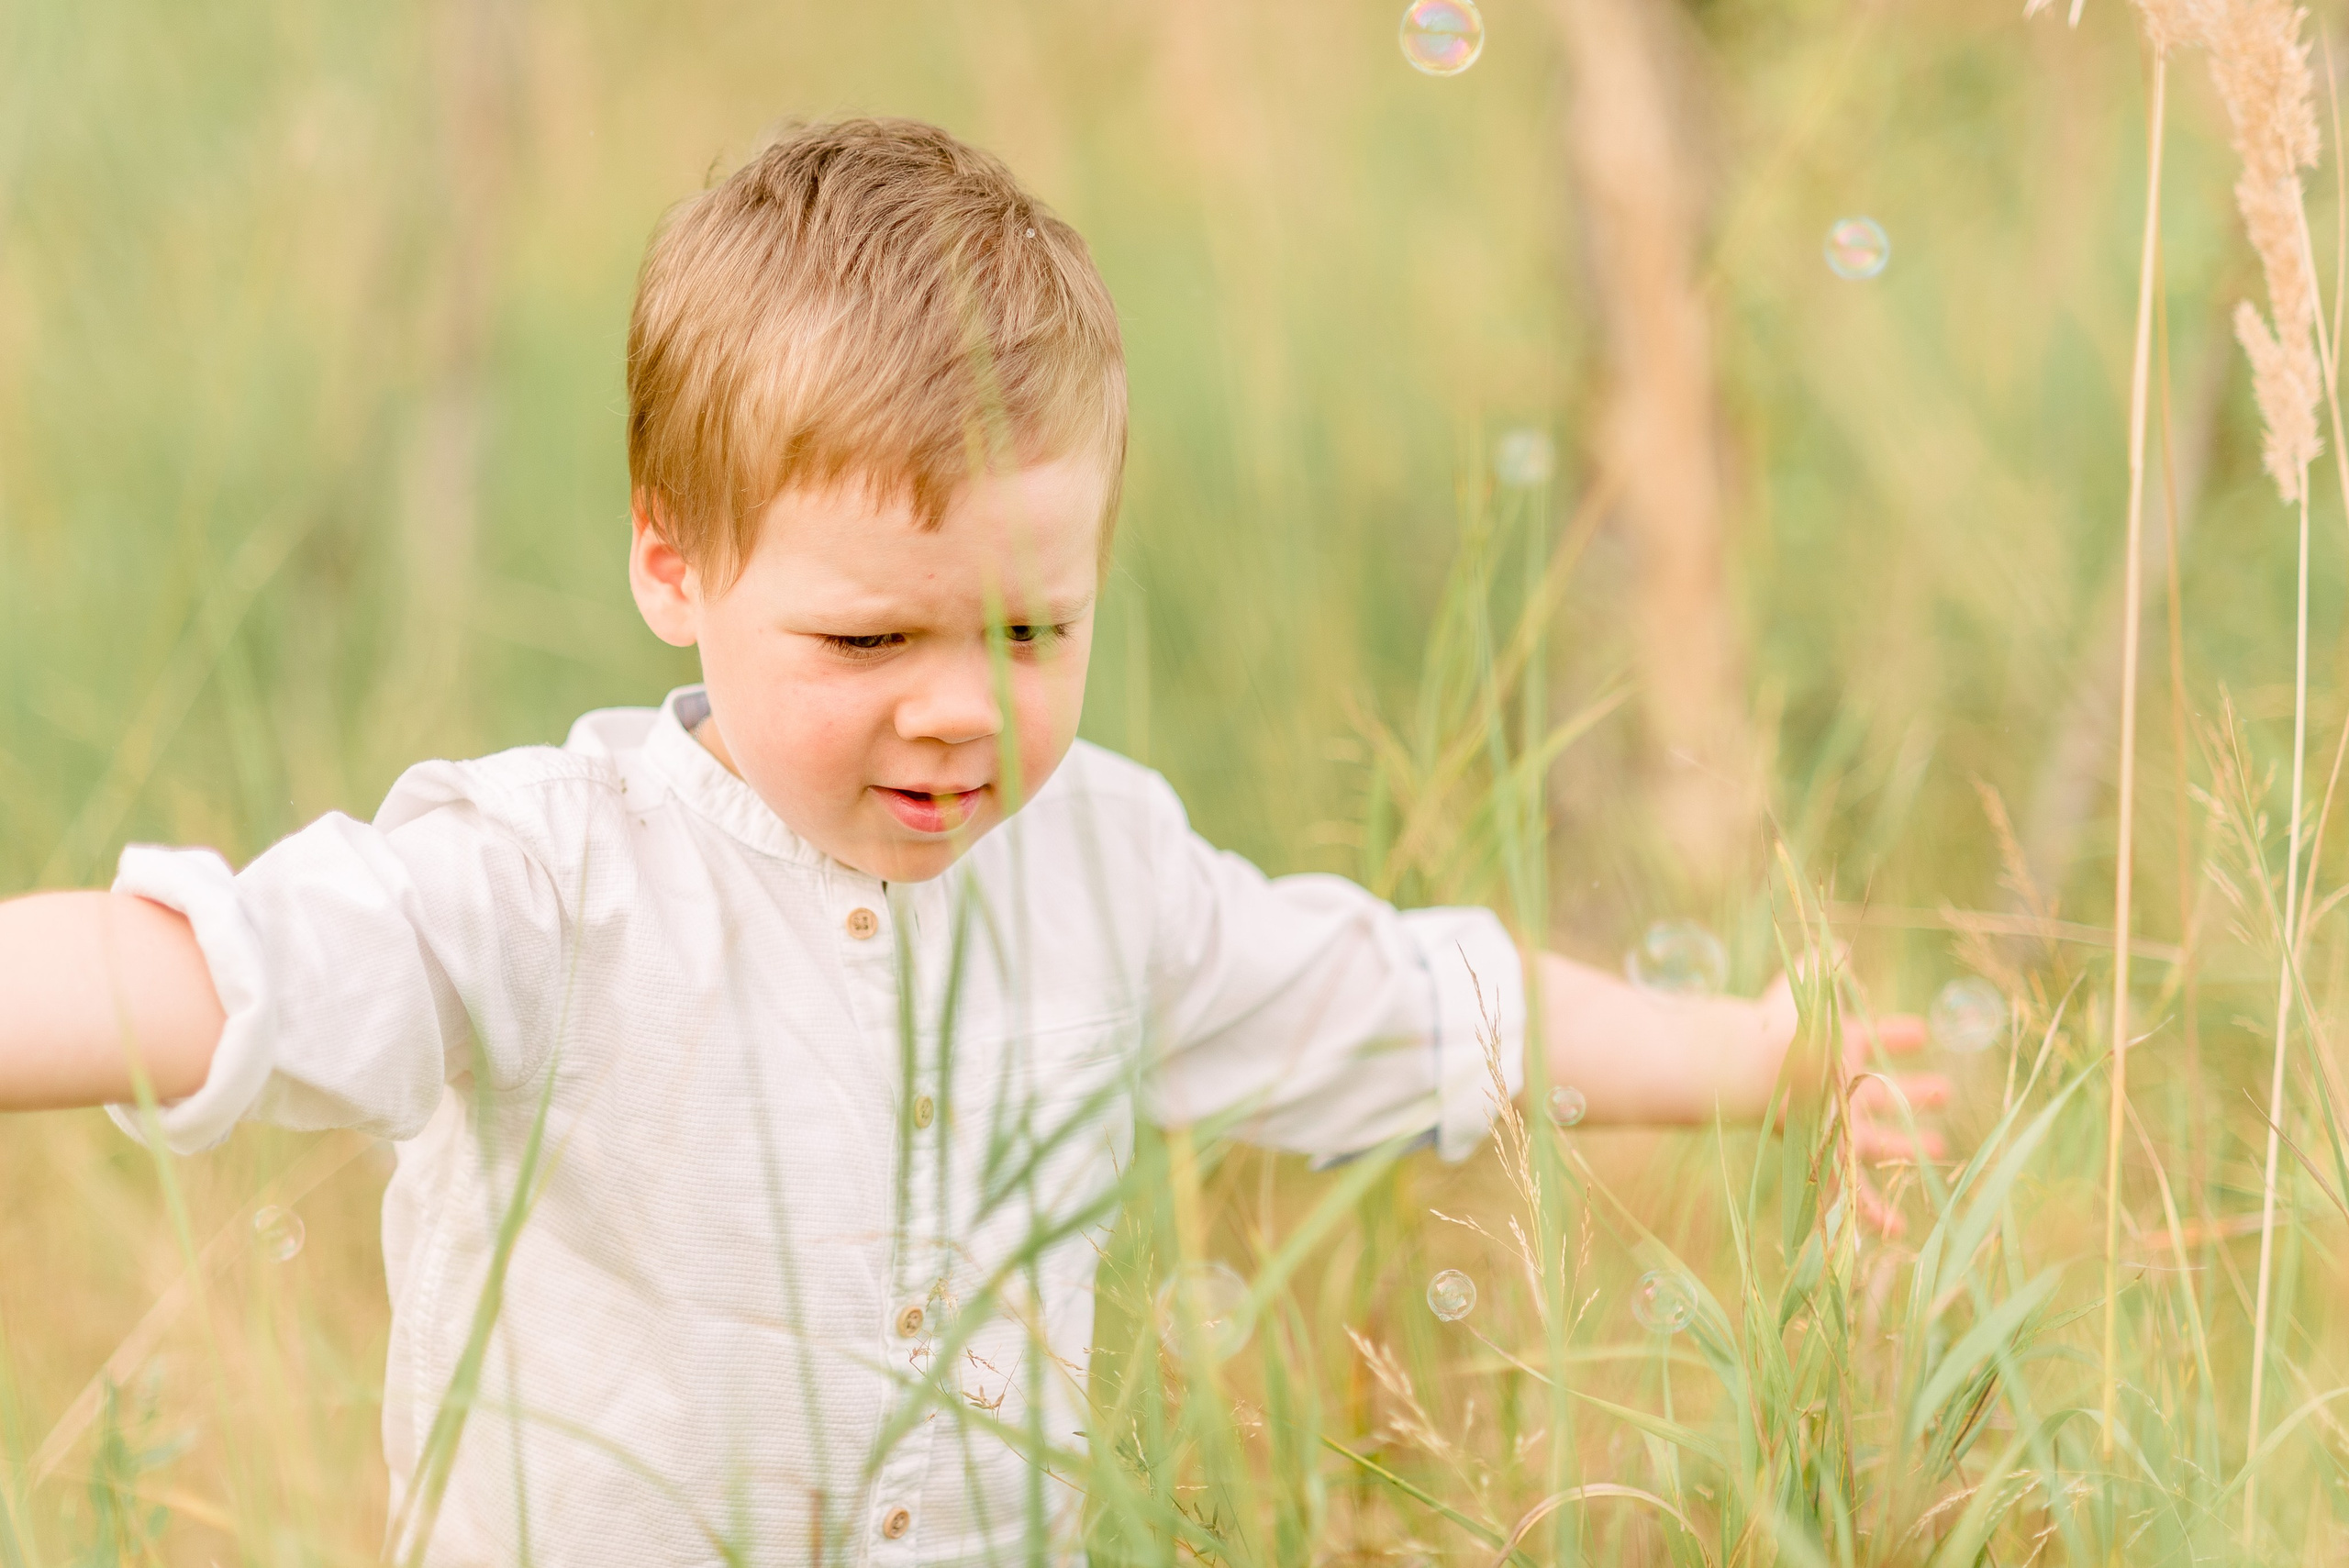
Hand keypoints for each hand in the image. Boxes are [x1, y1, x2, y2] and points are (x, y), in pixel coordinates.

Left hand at [1755, 972, 1950, 1235]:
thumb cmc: (1778, 1029)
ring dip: (1908, 1146)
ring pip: (1878, 1141)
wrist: (1752, 1071)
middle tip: (1944, 1091)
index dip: (1897, 1035)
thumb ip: (1820, 967)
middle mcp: (1839, 1087)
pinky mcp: (1828, 1156)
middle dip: (1914, 1092)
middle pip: (1883, 1093)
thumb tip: (1836, 945)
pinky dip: (1874, 1212)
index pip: (1874, 1038)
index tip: (1921, 1032)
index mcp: (1836, 1048)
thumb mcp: (1802, 990)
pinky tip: (1897, 1232)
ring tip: (1940, 1150)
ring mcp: (1836, 1124)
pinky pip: (1853, 1190)